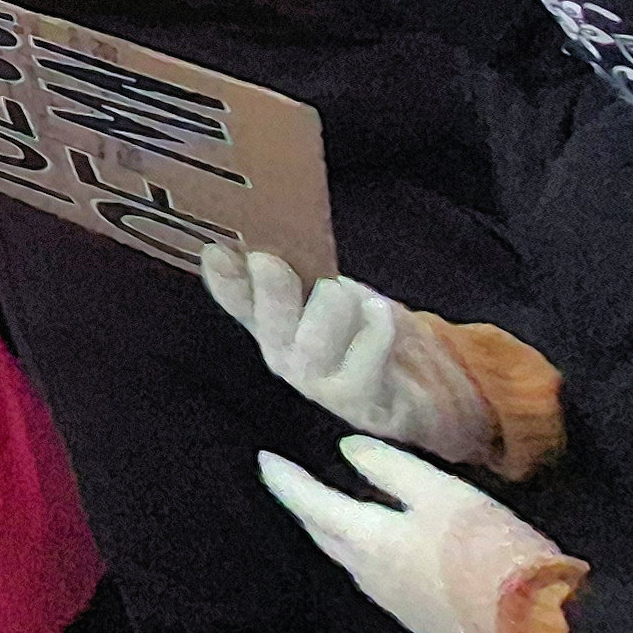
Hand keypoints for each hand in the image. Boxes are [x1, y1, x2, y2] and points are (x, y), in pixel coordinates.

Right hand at [201, 245, 497, 463]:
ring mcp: (321, 384)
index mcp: (269, 320)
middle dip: (271, 293)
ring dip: (333, 307)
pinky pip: (364, 365)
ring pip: (313, 345)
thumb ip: (295, 263)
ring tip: (347, 292)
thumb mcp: (328, 288)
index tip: (216, 251)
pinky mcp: (362, 402)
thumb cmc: (364, 331)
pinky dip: (374, 331)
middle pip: (270, 327)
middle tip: (271, 260)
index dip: (224, 280)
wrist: (416, 387)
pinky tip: (381, 311)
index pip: (236, 298)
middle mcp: (286, 356)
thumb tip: (262, 231)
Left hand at [260, 438, 587, 632]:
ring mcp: (400, 609)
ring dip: (338, 537)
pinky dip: (373, 562)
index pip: (310, 504)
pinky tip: (386, 556)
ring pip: (354, 565)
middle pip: (326, 537)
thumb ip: (392, 470)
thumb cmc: (489, 553)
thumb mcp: (443, 494)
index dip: (285, 480)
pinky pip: (386, 587)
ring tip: (333, 514)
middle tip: (293, 486)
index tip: (264, 459)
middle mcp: (371, 579)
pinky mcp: (430, 630)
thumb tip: (347, 449)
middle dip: (307, 510)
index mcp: (368, 542)